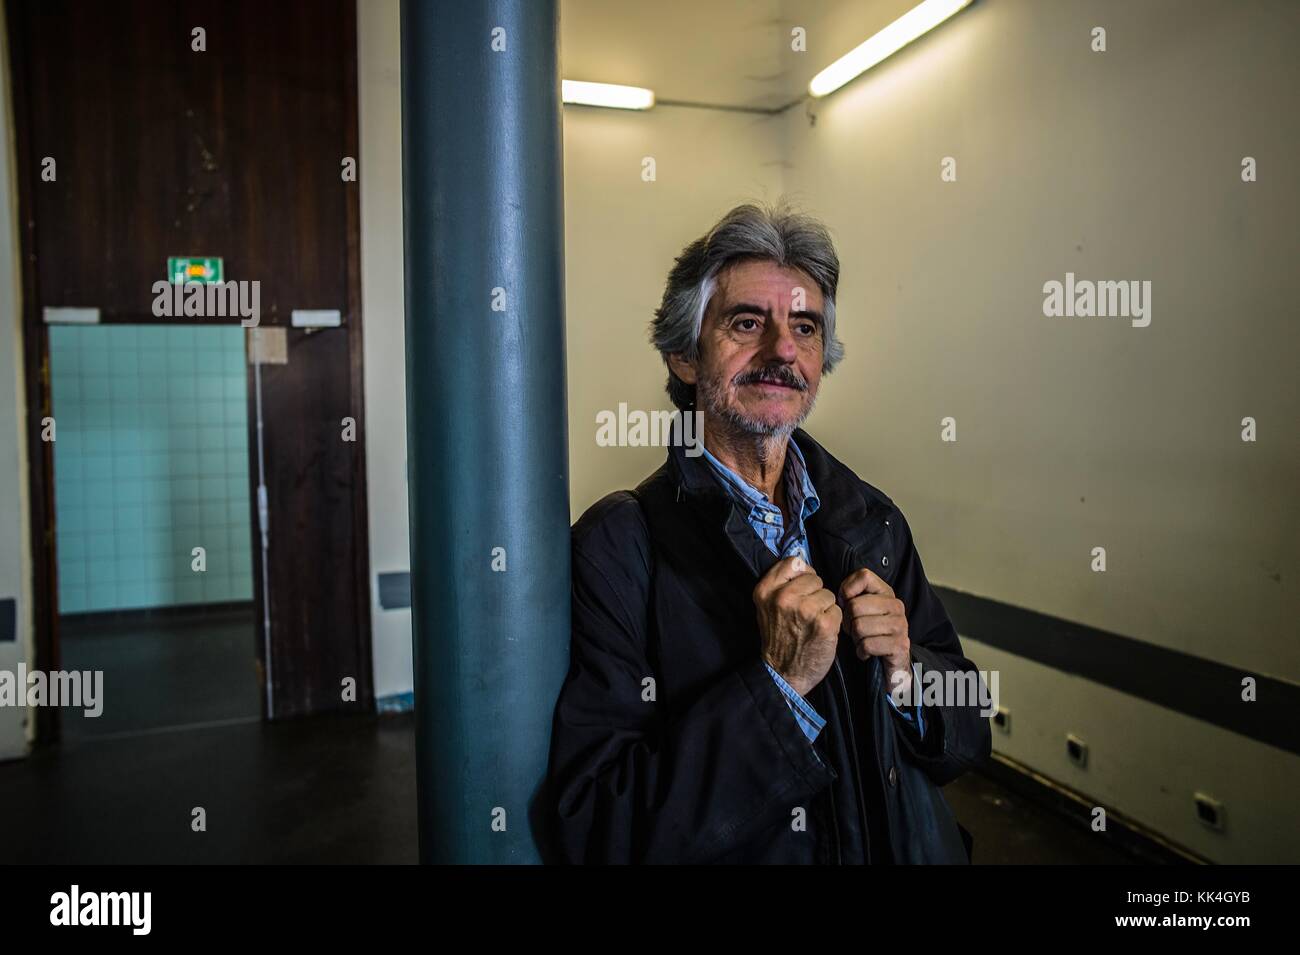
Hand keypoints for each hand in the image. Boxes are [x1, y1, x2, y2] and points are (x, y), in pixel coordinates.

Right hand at [754, 555, 841, 697]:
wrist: (783, 673)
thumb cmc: (778, 638)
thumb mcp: (766, 606)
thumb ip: (780, 583)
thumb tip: (803, 564)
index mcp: (766, 590)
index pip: (793, 562)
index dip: (802, 575)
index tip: (801, 590)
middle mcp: (784, 597)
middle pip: (814, 578)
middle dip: (815, 594)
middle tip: (805, 614)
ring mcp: (805, 610)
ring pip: (829, 594)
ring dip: (825, 609)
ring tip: (812, 624)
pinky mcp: (824, 623)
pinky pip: (838, 610)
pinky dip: (833, 622)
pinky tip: (821, 632)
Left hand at [838, 566, 911, 701]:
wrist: (889, 663)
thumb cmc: (869, 633)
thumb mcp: (859, 610)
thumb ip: (849, 595)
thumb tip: (839, 596)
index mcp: (886, 592)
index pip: (863, 576)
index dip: (847, 591)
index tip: (847, 605)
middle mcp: (896, 606)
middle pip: (855, 606)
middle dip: (848, 622)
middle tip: (853, 630)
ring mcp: (900, 625)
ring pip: (859, 627)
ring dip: (855, 638)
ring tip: (862, 640)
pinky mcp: (899, 645)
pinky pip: (868, 645)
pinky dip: (862, 651)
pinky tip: (867, 652)